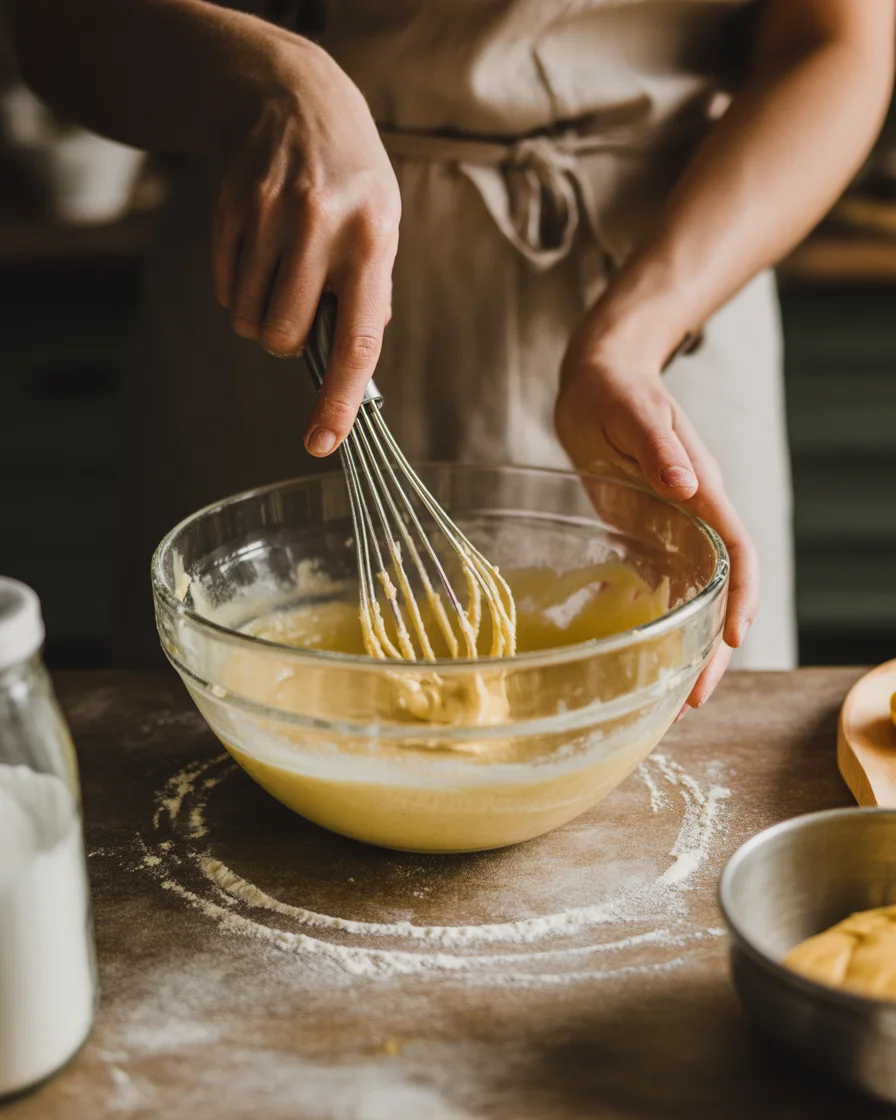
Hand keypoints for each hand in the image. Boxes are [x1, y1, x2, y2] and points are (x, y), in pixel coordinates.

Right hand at [210, 37, 400, 455]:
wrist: (291, 98)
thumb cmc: (348, 180)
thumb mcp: (380, 226)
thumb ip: (370, 293)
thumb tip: (353, 368)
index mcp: (372, 241)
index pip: (358, 340)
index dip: (339, 400)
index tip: (324, 442)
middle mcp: (322, 228)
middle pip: (285, 338)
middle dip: (287, 341)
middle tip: (299, 306)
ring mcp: (271, 215)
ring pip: (250, 320)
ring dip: (261, 316)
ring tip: (280, 272)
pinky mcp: (231, 208)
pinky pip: (225, 290)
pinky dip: (238, 288)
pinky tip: (256, 249)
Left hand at [555, 317, 758, 713]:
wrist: (597, 379)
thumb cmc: (616, 389)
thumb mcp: (633, 412)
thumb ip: (660, 447)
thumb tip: (691, 485)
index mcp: (702, 492)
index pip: (737, 554)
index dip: (740, 598)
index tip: (731, 641)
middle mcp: (693, 517)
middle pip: (718, 590)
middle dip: (712, 647)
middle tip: (694, 699)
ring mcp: (668, 528)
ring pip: (689, 597)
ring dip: (684, 644)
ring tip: (668, 694)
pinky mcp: (639, 532)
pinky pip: (652, 584)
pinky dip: (648, 619)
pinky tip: (630, 650)